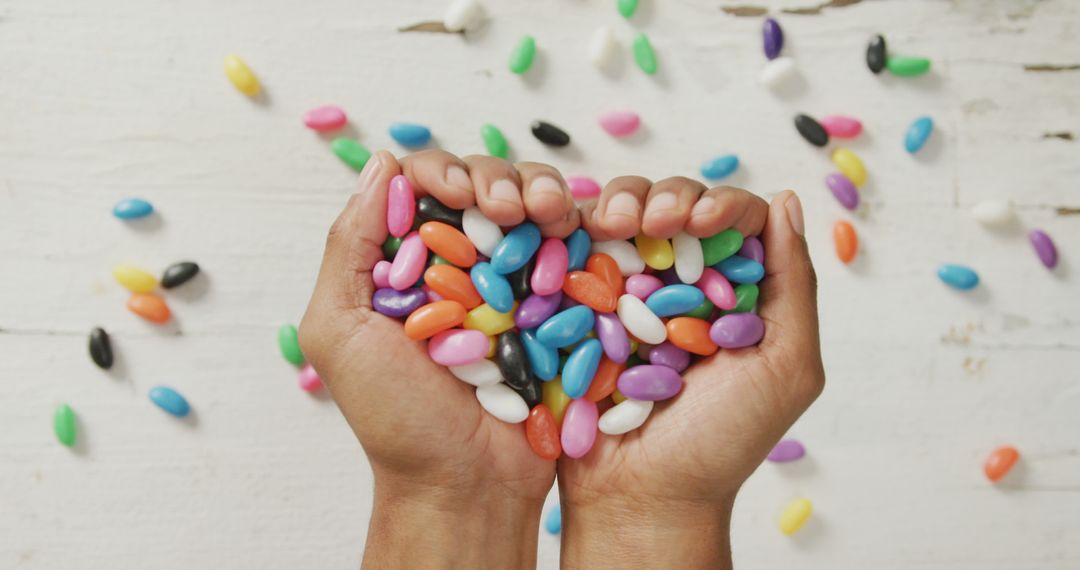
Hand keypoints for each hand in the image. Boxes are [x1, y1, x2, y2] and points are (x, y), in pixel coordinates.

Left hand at [299, 150, 578, 567]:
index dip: (445, 173)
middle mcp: (464, 263)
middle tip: (509, 210)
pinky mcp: (564, 305)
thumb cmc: (396, 419)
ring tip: (552, 217)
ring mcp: (518, 282)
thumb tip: (381, 164)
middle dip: (501, 181)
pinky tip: (583, 231)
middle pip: (487, 185)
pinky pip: (579, 250)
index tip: (460, 196)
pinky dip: (583, 229)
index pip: (426, 185)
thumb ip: (349, 247)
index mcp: (409, 263)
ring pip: (537, 206)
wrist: (467, 485)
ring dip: (546, 195)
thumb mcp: (342, 330)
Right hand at [558, 178, 824, 568]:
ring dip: (618, 205)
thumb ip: (793, 286)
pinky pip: (570, 248)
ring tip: (611, 226)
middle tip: (652, 224)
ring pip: (620, 214)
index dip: (719, 204)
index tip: (700, 222)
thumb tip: (785, 200)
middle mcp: (678, 283)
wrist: (639, 495)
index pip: (733, 219)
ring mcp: (622, 290)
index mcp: (732, 293)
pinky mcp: (572, 303)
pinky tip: (575, 231)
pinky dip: (572, 227)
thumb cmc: (721, 443)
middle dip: (664, 198)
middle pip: (674, 205)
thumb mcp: (784, 367)